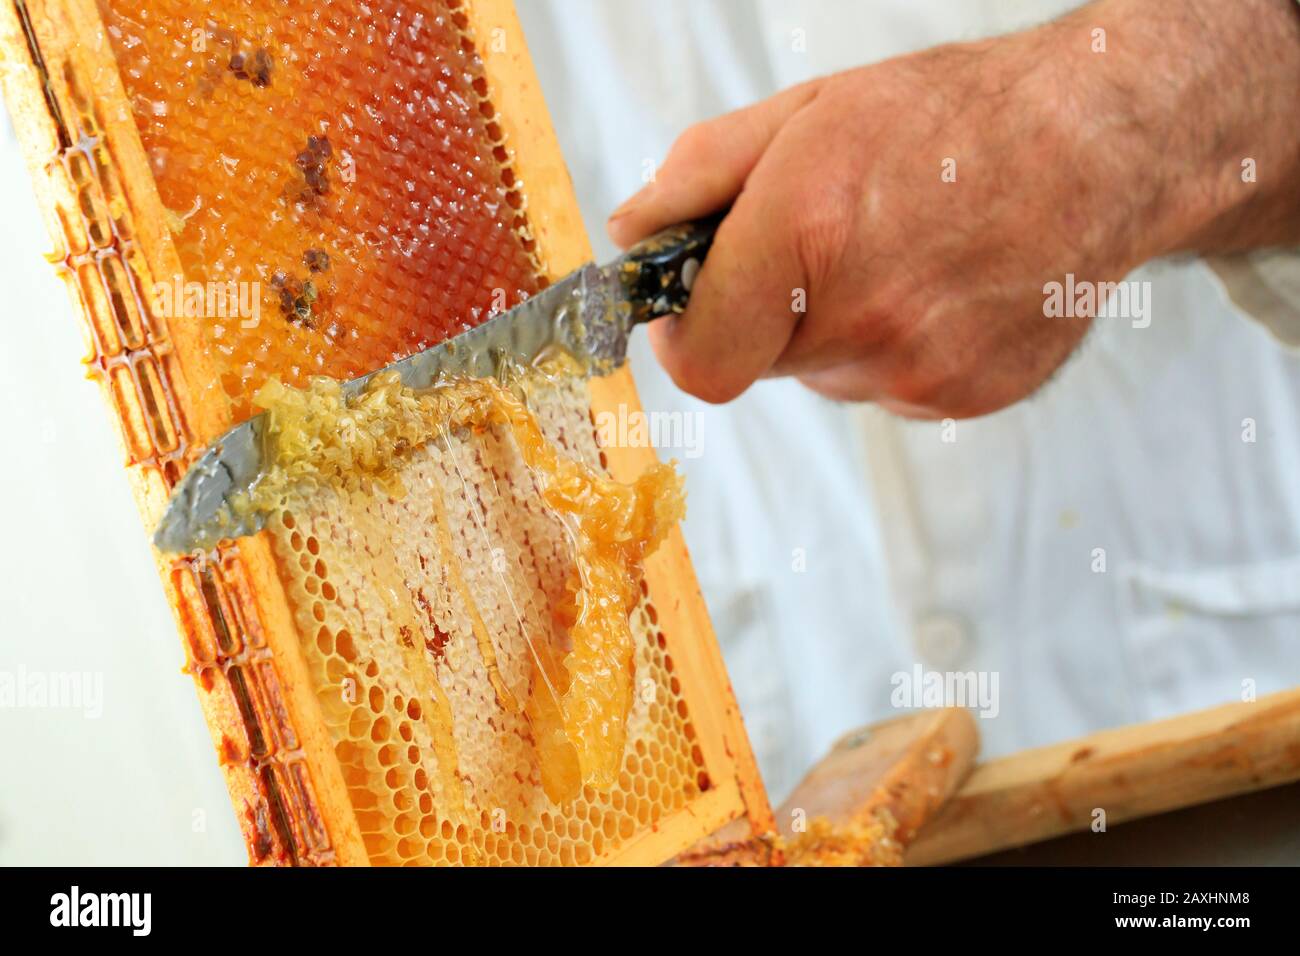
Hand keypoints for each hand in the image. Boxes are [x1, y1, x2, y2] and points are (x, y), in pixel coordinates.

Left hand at [607, 0, 1299, 415]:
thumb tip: (632, 236)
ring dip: (831, 325)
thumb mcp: (808, 115)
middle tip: (816, 242)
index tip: (687, 301)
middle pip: (759, 360)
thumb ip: (700, 177)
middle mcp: (864, 320)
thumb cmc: (951, 120)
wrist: (1103, 149)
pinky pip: (884, 387)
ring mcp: (920, 373)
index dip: (680, 333)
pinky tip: (937, 284)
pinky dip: (889, 345)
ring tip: (895, 252)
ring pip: (823, 374)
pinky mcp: (964, 399)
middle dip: (763, 309)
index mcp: (808, 235)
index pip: (698, 359)